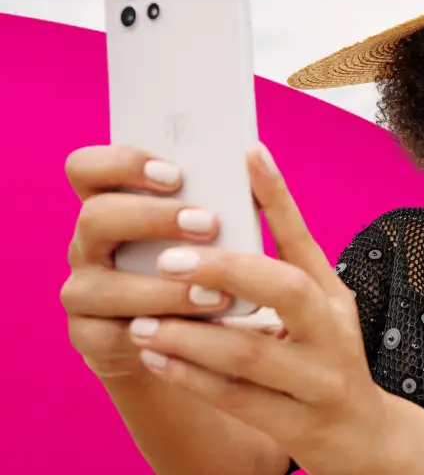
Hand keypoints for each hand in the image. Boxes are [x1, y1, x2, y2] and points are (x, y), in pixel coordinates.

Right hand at [60, 145, 241, 378]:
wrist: (188, 342)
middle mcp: (87, 245)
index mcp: (112, 206)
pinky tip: (194, 334)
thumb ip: (221, 201)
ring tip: (216, 294)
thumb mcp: (213, 234)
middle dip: (153, 219)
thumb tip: (258, 163)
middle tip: (208, 225)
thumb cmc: (206, 268)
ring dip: (163, 290)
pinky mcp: (89, 339)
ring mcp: (82, 293)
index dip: (121, 164)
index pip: (86, 168)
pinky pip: (112, 337)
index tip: (175, 174)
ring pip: (104, 286)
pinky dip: (158, 334)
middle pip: (95, 217)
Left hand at [123, 144, 393, 474]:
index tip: (247, 153)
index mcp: (332, 296)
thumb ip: (282, 273)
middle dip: (223, 269)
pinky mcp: (297, 422)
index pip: (304, 239)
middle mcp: (332, 330)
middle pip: (283, 288)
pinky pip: (235, 398)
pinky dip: (190, 377)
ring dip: (188, 334)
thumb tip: (227, 219)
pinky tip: (157, 359)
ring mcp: (318, 379)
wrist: (363, 435)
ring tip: (142, 322)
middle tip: (167, 259)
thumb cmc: (327, 361)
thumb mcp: (320, 310)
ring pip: (248, 350)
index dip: (278, 196)